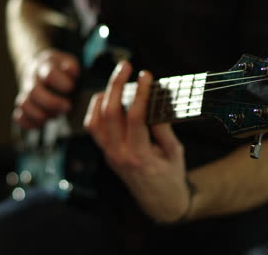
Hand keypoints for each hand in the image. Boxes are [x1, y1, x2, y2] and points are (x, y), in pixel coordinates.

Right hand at [13, 49, 79, 128]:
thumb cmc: (59, 69)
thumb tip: (70, 71)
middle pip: (34, 91)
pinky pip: (19, 117)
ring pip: (25, 105)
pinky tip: (42, 123)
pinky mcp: (23, 107)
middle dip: (52, 103)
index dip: (61, 83)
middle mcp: (31, 79)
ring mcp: (25, 93)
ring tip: (55, 115)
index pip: (49, 74)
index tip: (70, 88)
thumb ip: (71, 67)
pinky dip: (29, 123)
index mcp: (44, 66)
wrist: (38, 69)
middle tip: (67, 107)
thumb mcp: (67, 62)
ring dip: (41, 114)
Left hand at [84, 61, 190, 222]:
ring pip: (95, 119)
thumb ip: (163, 128)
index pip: (135, 117)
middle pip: (110, 113)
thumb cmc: (170, 176)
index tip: (147, 75)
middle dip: (116, 85)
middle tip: (127, 66)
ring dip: (103, 95)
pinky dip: (96, 110)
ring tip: (116, 80)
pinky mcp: (105, 152)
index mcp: (139, 155)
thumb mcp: (174, 152)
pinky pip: (93, 128)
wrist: (159, 200)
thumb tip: (156, 100)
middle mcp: (118, 154)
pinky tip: (107, 98)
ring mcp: (108, 154)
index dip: (140, 92)